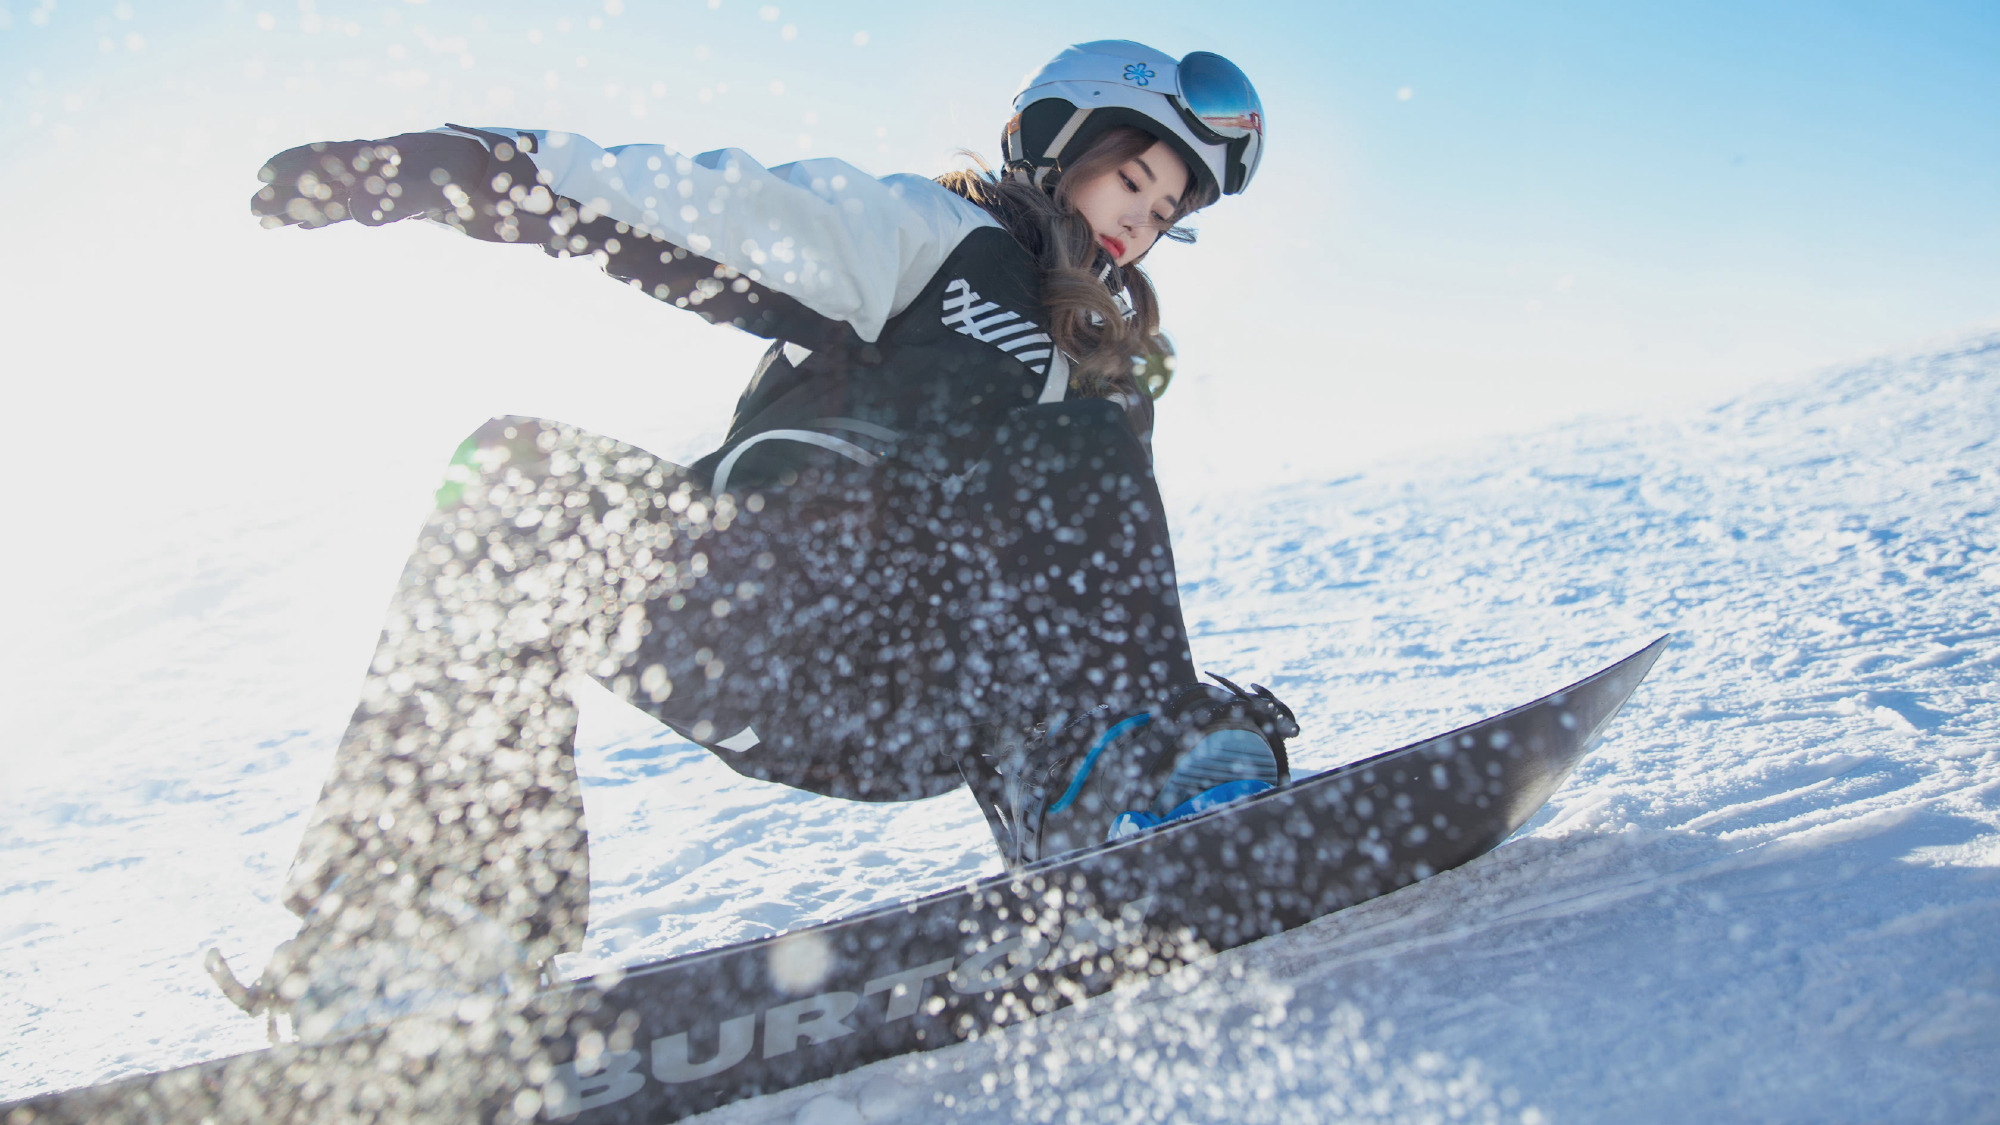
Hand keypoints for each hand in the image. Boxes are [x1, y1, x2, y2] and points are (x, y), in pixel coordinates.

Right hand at [251, 132, 486, 228]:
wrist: (480, 177)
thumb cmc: (455, 175)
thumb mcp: (429, 187)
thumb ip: (395, 201)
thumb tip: (356, 215)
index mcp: (373, 156)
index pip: (324, 157)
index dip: (295, 163)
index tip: (264, 173)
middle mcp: (367, 169)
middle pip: (317, 179)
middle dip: (286, 193)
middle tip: (252, 209)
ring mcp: (373, 186)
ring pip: (326, 197)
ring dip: (297, 208)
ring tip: (264, 222)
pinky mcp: (384, 203)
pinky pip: (345, 209)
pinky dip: (324, 216)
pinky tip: (303, 226)